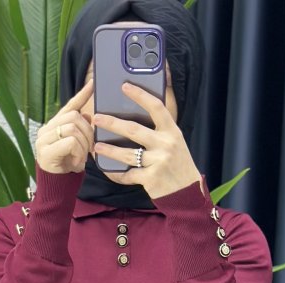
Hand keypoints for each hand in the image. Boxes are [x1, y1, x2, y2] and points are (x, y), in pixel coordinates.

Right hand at [35, 77, 95, 174]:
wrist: (57, 188)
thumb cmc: (67, 167)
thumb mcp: (77, 146)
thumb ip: (80, 130)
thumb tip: (89, 116)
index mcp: (54, 125)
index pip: (69, 106)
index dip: (82, 95)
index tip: (93, 84)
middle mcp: (46, 129)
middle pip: (74, 117)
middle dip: (88, 132)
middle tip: (90, 149)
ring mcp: (43, 139)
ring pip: (73, 128)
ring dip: (83, 145)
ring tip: (82, 158)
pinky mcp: (45, 151)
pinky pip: (70, 141)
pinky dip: (78, 152)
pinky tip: (76, 162)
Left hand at [91, 81, 200, 199]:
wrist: (188, 193)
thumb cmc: (178, 165)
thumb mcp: (175, 143)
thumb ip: (160, 131)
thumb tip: (135, 117)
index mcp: (172, 131)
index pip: (156, 107)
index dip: (140, 95)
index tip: (125, 86)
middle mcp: (166, 144)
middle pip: (134, 130)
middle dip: (113, 123)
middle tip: (97, 118)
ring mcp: (158, 162)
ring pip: (127, 154)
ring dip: (109, 150)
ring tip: (96, 145)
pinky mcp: (151, 179)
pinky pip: (128, 175)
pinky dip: (116, 173)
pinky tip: (107, 169)